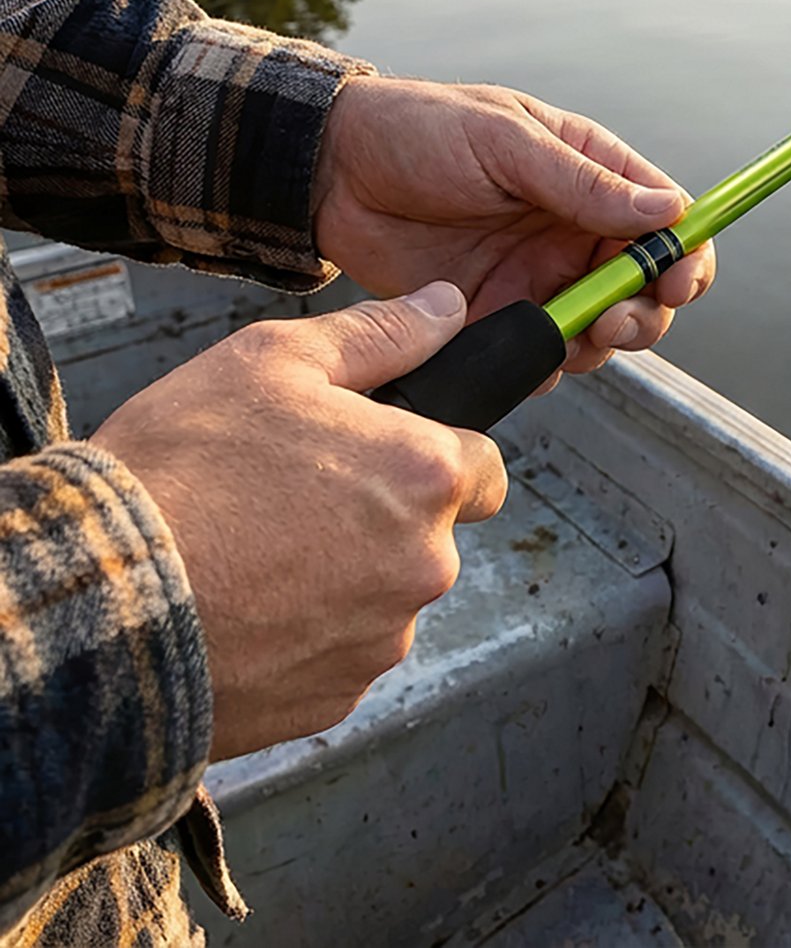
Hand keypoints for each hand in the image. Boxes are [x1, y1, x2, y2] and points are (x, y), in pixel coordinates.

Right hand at [92, 282, 503, 759]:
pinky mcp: (335, 698)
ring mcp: (381, 640)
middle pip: (433, 533)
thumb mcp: (273, 361)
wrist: (90, 602)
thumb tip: (447, 307)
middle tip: (294, 495)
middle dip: (384, 514)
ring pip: (385, 595)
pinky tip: (245, 606)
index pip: (484, 465)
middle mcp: (425, 565)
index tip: (382, 453)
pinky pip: (340, 653)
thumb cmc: (180, 469)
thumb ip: (380, 334)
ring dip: (345, 575)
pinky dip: (307, 632)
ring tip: (256, 552)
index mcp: (425, 476)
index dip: (435, 452)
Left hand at [312, 79, 716, 382]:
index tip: (673, 284)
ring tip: (566, 339)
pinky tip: (518, 356)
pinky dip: (539, 368)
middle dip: (644, 315)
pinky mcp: (493, 316)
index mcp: (590, 175)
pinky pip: (536, 358)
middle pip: (643, 289)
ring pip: (598, 332)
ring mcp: (536, 277)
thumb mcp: (506, 141)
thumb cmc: (419, 130)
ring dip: (597, 346)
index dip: (683, 258)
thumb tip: (669, 210)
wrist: (328, 171)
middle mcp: (573, 231)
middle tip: (612, 324)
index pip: (667, 222)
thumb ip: (584, 182)